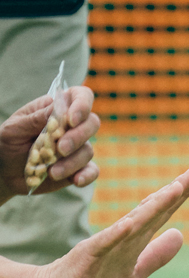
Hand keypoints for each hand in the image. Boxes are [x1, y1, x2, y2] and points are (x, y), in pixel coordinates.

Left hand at [0, 85, 100, 202]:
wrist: (6, 172)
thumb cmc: (8, 143)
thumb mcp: (14, 128)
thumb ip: (34, 119)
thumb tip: (57, 110)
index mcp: (55, 109)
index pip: (80, 96)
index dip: (82, 105)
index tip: (70, 120)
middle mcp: (70, 127)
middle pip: (91, 123)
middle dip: (78, 136)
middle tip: (60, 149)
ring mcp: (76, 148)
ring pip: (88, 150)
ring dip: (72, 162)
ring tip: (52, 172)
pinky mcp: (79, 168)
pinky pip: (92, 171)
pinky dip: (86, 176)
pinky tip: (76, 181)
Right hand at [39, 167, 188, 277]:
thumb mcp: (135, 272)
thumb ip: (156, 254)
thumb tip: (181, 234)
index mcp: (135, 239)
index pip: (162, 211)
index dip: (181, 194)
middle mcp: (123, 235)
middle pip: (154, 209)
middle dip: (176, 190)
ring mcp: (106, 244)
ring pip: (135, 222)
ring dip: (155, 206)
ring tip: (176, 189)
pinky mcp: (88, 256)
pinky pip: (104, 244)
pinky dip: (116, 234)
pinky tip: (130, 224)